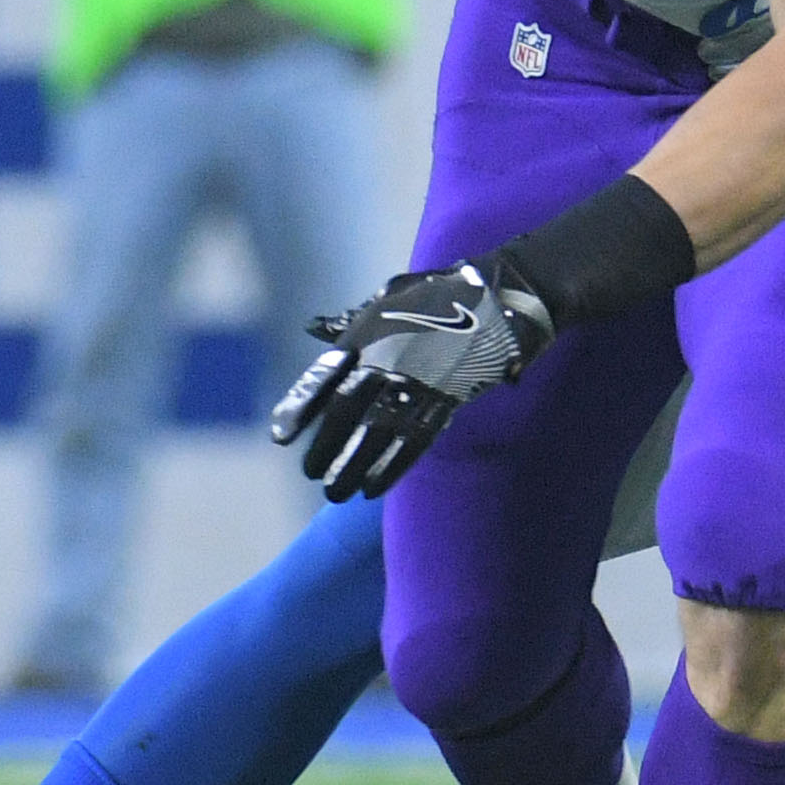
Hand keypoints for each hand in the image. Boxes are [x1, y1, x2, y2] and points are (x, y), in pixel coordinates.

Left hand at [269, 262, 553, 500]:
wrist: (503, 292)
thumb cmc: (443, 292)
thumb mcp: (393, 293)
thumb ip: (354, 319)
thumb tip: (316, 328)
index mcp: (370, 332)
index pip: (326, 375)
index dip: (301, 406)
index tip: (281, 436)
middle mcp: (389, 357)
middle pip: (348, 409)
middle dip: (326, 444)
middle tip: (311, 473)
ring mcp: (420, 379)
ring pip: (378, 432)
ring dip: (354, 466)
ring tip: (336, 492)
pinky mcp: (448, 398)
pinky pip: (416, 439)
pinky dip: (393, 467)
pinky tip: (375, 488)